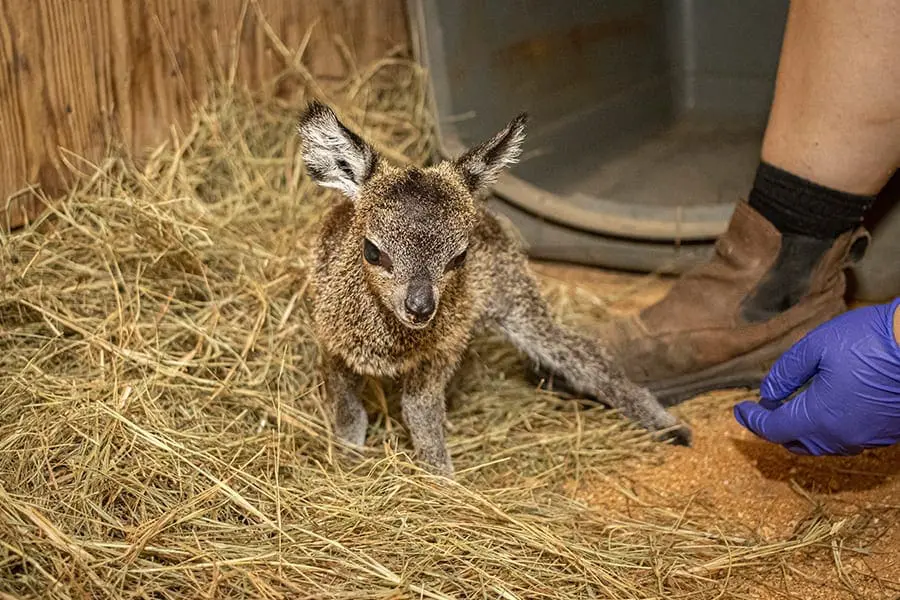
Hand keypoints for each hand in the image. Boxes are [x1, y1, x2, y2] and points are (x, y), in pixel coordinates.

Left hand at [733, 297, 899, 455]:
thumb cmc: (868, 340)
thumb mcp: (814, 347)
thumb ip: (785, 374)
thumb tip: (767, 394)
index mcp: (819, 418)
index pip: (773, 429)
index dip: (752, 420)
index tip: (739, 409)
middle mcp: (842, 436)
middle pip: (796, 443)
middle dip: (774, 429)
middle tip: (760, 412)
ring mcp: (867, 438)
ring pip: (823, 445)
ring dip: (801, 432)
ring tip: (788, 412)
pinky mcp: (886, 432)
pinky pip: (848, 440)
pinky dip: (827, 431)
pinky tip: (824, 413)